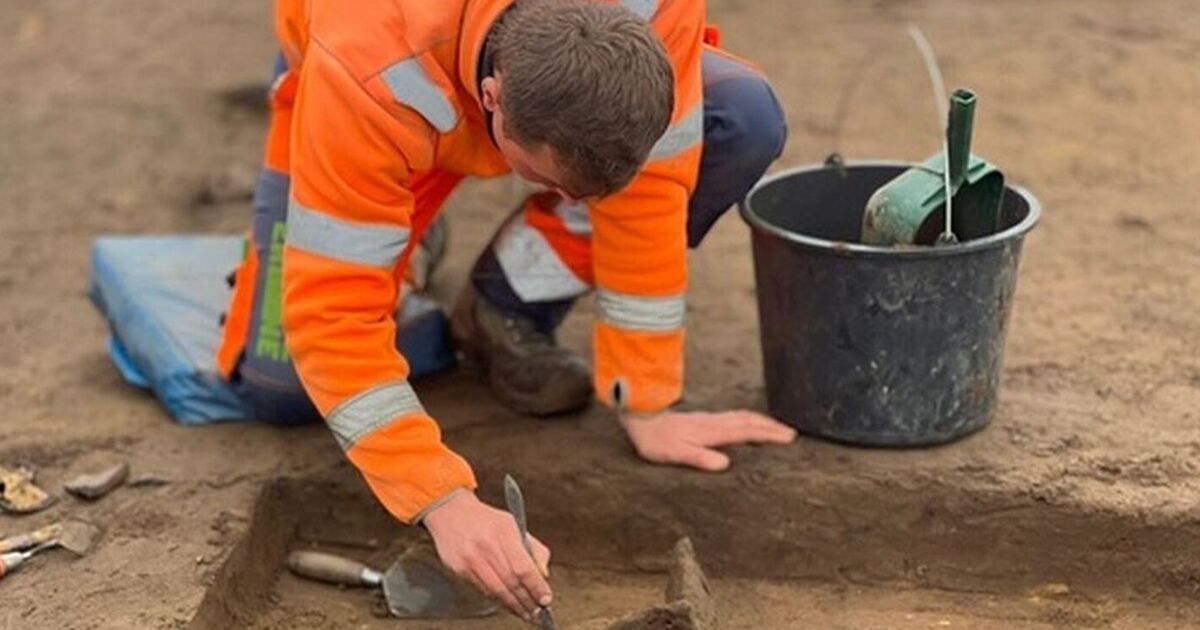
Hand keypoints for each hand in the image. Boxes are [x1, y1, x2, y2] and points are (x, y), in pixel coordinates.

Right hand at [422, 490, 552, 620]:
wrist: (450, 512)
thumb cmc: (485, 519)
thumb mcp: (513, 524)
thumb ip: (532, 547)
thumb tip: (543, 574)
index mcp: (504, 532)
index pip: (524, 567)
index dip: (536, 586)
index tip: (545, 598)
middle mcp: (487, 546)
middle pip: (511, 581)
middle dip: (527, 600)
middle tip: (537, 611)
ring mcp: (472, 559)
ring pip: (497, 589)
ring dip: (513, 605)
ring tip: (525, 612)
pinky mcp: (460, 569)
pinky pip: (483, 589)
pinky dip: (498, 599)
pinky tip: (507, 603)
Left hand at [620, 409, 796, 470]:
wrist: (641, 418)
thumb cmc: (657, 440)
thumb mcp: (675, 453)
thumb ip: (699, 458)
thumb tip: (724, 465)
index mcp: (713, 432)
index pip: (747, 432)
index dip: (768, 435)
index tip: (788, 438)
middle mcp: (715, 423)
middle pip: (750, 421)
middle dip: (772, 427)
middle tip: (791, 433)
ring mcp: (710, 419)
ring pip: (743, 417)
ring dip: (762, 421)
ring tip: (777, 427)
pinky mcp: (704, 419)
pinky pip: (734, 416)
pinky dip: (748, 419)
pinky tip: (747, 423)